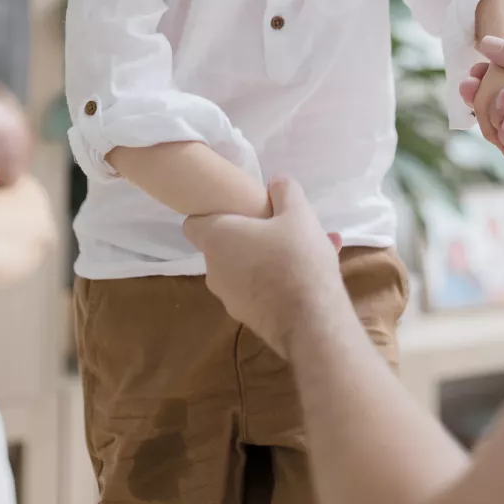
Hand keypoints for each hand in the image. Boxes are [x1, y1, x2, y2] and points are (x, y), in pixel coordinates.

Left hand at [184, 178, 348, 358]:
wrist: (310, 322)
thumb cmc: (296, 259)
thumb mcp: (298, 214)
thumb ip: (284, 191)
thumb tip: (276, 181)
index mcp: (216, 239)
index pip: (193, 223)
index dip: (211, 213)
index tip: (236, 211)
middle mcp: (214, 270)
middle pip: (225, 245)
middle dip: (252, 235)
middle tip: (283, 229)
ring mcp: (229, 298)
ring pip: (247, 268)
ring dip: (270, 257)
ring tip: (310, 250)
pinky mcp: (248, 318)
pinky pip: (259, 289)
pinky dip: (276, 280)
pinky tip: (310, 275)